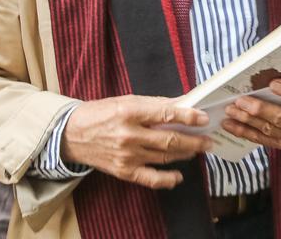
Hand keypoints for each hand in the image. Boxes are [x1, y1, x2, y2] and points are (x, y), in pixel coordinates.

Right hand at [61, 95, 210, 188]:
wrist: (71, 134)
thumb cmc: (102, 113)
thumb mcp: (128, 101)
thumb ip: (156, 104)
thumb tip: (184, 103)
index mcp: (130, 112)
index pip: (166, 114)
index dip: (188, 117)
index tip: (204, 118)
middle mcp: (129, 135)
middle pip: (169, 140)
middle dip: (194, 140)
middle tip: (209, 139)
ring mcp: (127, 155)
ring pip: (164, 157)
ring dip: (185, 154)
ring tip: (199, 149)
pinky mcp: (123, 171)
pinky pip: (149, 178)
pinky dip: (166, 179)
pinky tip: (179, 176)